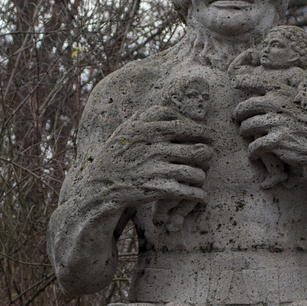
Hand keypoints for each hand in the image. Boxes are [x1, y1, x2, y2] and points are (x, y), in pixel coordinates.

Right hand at [86, 106, 212, 208]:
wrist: (98, 188)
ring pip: (197, 171)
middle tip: (208, 156)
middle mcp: (153, 147)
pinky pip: (189, 191)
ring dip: (202, 175)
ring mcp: (156, 169)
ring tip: (200, 176)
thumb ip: (144, 118)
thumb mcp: (124, 132)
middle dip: (208, 153)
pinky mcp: (157, 189)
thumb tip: (165, 110)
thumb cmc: (113, 158)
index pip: (184, 125)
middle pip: (197, 148)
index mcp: (146, 130)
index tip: (207, 135)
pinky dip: (198, 194)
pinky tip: (200, 195)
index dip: (200, 130)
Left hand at [234, 87, 306, 172]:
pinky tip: (253, 154)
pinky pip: (255, 146)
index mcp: (285, 90)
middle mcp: (278, 104)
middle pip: (245, 106)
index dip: (242, 81)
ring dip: (244, 132)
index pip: (255, 80)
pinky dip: (252, 151)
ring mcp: (277, 123)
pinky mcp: (277, 142)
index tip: (235, 83)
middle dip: (238, 113)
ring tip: (245, 134)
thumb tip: (291, 70)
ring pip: (247, 126)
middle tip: (237, 117)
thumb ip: (302, 82)